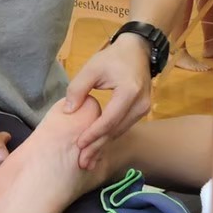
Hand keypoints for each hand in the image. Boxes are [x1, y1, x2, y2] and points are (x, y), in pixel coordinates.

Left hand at [63, 34, 151, 166]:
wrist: (137, 50)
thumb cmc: (113, 57)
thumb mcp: (92, 68)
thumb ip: (78, 89)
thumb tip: (68, 112)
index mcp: (129, 91)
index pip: (110, 120)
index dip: (94, 134)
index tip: (79, 144)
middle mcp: (140, 104)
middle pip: (116, 130)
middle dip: (98, 146)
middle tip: (82, 163)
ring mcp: (144, 108)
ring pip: (120, 131)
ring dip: (104, 145)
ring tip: (88, 159)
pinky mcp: (141, 111)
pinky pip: (124, 127)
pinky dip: (110, 136)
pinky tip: (99, 147)